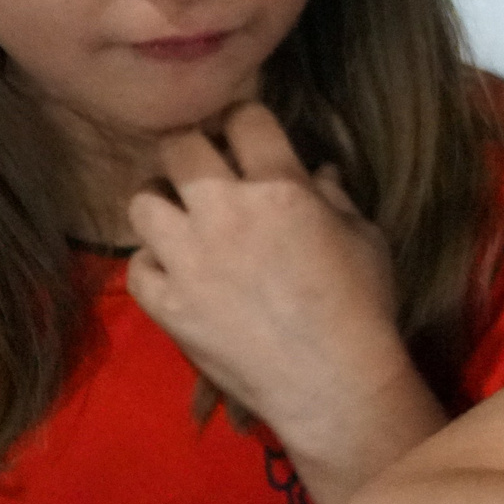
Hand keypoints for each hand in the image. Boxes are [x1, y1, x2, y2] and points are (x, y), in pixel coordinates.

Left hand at [127, 103, 444, 503]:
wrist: (334, 384)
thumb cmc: (364, 306)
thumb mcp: (365, 239)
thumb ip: (335, 198)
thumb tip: (318, 172)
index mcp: (280, 189)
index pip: (244, 119)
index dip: (244, 120)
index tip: (247, 133)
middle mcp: (225, 213)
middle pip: (178, 148)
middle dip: (192, 151)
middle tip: (206, 170)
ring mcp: (187, 260)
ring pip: (142, 202)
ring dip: (164, 204)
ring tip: (183, 220)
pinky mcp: (166, 304)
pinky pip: (137, 265)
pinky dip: (154, 264)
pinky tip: (178, 272)